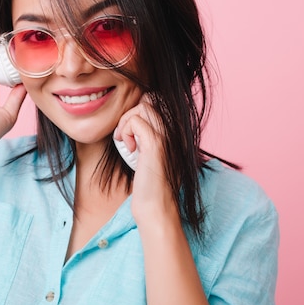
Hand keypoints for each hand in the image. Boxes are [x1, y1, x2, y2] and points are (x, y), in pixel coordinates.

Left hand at [114, 94, 177, 224]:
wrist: (155, 207)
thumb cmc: (150, 183)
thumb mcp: (150, 152)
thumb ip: (149, 133)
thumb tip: (133, 116)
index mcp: (178, 130)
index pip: (158, 100)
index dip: (140, 112)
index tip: (132, 134)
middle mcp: (177, 129)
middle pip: (151, 98)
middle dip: (132, 113)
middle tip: (126, 136)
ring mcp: (169, 135)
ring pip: (143, 105)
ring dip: (126, 122)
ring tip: (127, 143)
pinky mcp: (156, 144)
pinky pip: (135, 120)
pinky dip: (126, 132)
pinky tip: (130, 150)